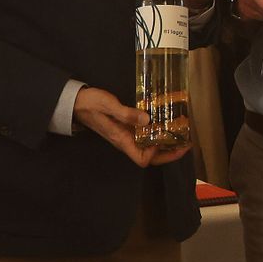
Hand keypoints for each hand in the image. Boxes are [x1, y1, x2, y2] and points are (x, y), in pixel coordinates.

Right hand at [73, 86, 188, 166]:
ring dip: (165, 143)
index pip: (142, 159)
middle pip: (150, 157)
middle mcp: (126, 141)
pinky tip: (165, 123)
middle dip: (168, 153)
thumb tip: (147, 120)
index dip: (157, 154)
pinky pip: (144, 137)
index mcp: (121, 140)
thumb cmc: (91, 104)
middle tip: (186, 144)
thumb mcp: (109, 106)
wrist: (77, 102)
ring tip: (180, 133)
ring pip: (149, 147)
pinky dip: (157, 133)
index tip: (169, 141)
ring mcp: (127, 136)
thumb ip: (126, 114)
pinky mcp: (127, 129)